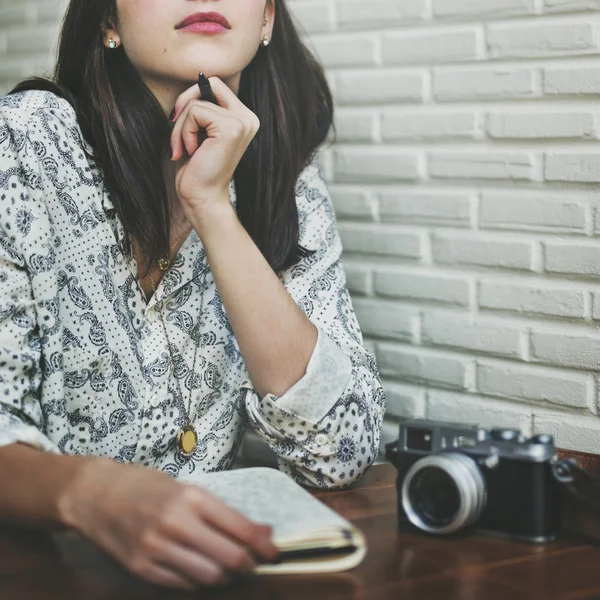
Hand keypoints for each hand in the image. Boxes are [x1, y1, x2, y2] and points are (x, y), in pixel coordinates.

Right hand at [58, 458, 278, 588]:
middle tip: (253, 563)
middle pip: (229, 558)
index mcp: (191, 497)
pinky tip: (197, 568)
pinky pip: (182, 584)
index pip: (239, 528)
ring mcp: (157, 549)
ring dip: (223, 575)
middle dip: (248, 565)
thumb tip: (260, 531)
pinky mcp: (141, 568)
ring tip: (225, 565)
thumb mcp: (185, 488)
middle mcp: (176, 523)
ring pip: (209, 577)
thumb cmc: (144, 485)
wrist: (94, 494)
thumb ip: (220, 512)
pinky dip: (196, 580)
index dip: (262, 544)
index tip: (274, 552)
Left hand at [169, 77, 259, 216]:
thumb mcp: (199, 131)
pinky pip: (195, 112)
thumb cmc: (196, 168)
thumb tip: (200, 78)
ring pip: (197, 101)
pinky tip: (191, 152)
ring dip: (181, 127)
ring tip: (184, 149)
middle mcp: (249, 118)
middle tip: (178, 132)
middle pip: (209, 83)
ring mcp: (243, 122)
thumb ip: (203, 107)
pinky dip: (184, 132)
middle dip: (186, 104)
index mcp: (244, 118)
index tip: (182, 123)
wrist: (202, 198)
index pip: (215, 85)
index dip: (193, 98)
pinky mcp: (231, 128)